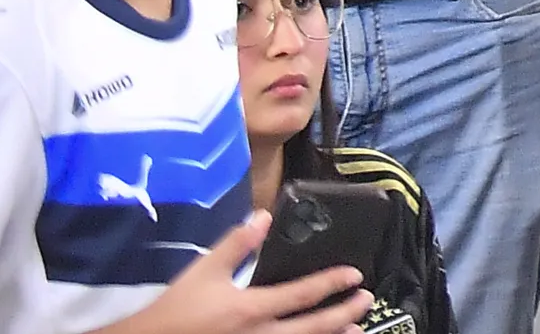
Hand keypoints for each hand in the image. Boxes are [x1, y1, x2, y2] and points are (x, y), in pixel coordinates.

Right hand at [119, 213, 365, 333]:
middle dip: (343, 315)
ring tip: (355, 332)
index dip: (332, 284)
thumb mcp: (201, 272)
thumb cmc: (172, 311)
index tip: (355, 276)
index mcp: (251, 310)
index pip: (303, 294)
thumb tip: (263, 216)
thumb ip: (235, 244)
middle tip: (366, 301)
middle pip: (312, 329)